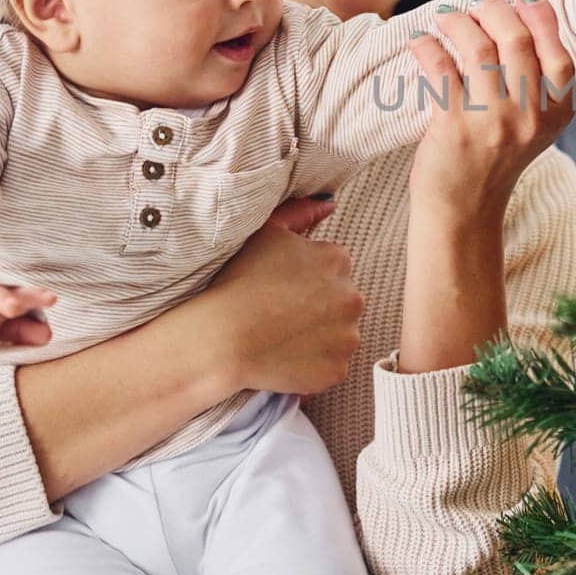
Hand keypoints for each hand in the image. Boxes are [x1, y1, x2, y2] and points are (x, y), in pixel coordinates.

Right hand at [198, 197, 365, 396]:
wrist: (223, 337)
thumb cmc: (239, 280)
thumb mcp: (266, 231)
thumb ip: (300, 212)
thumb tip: (329, 204)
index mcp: (338, 260)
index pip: (331, 269)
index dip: (304, 280)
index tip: (280, 289)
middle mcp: (353, 296)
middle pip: (339, 301)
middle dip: (317, 307)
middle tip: (280, 315)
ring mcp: (347, 336)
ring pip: (339, 334)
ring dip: (318, 337)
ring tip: (281, 338)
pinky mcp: (337, 370)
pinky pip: (330, 366)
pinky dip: (313, 365)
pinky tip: (285, 359)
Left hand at [405, 0, 575, 210]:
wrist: (464, 208)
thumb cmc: (495, 157)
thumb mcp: (534, 125)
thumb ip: (537, 82)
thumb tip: (519, 15)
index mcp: (557, 112)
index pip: (558, 50)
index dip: (538, 15)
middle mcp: (530, 116)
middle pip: (518, 39)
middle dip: (494, 10)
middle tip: (477, 7)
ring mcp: (493, 121)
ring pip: (479, 48)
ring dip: (459, 22)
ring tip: (447, 18)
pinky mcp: (454, 126)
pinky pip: (441, 67)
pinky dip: (427, 46)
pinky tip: (421, 41)